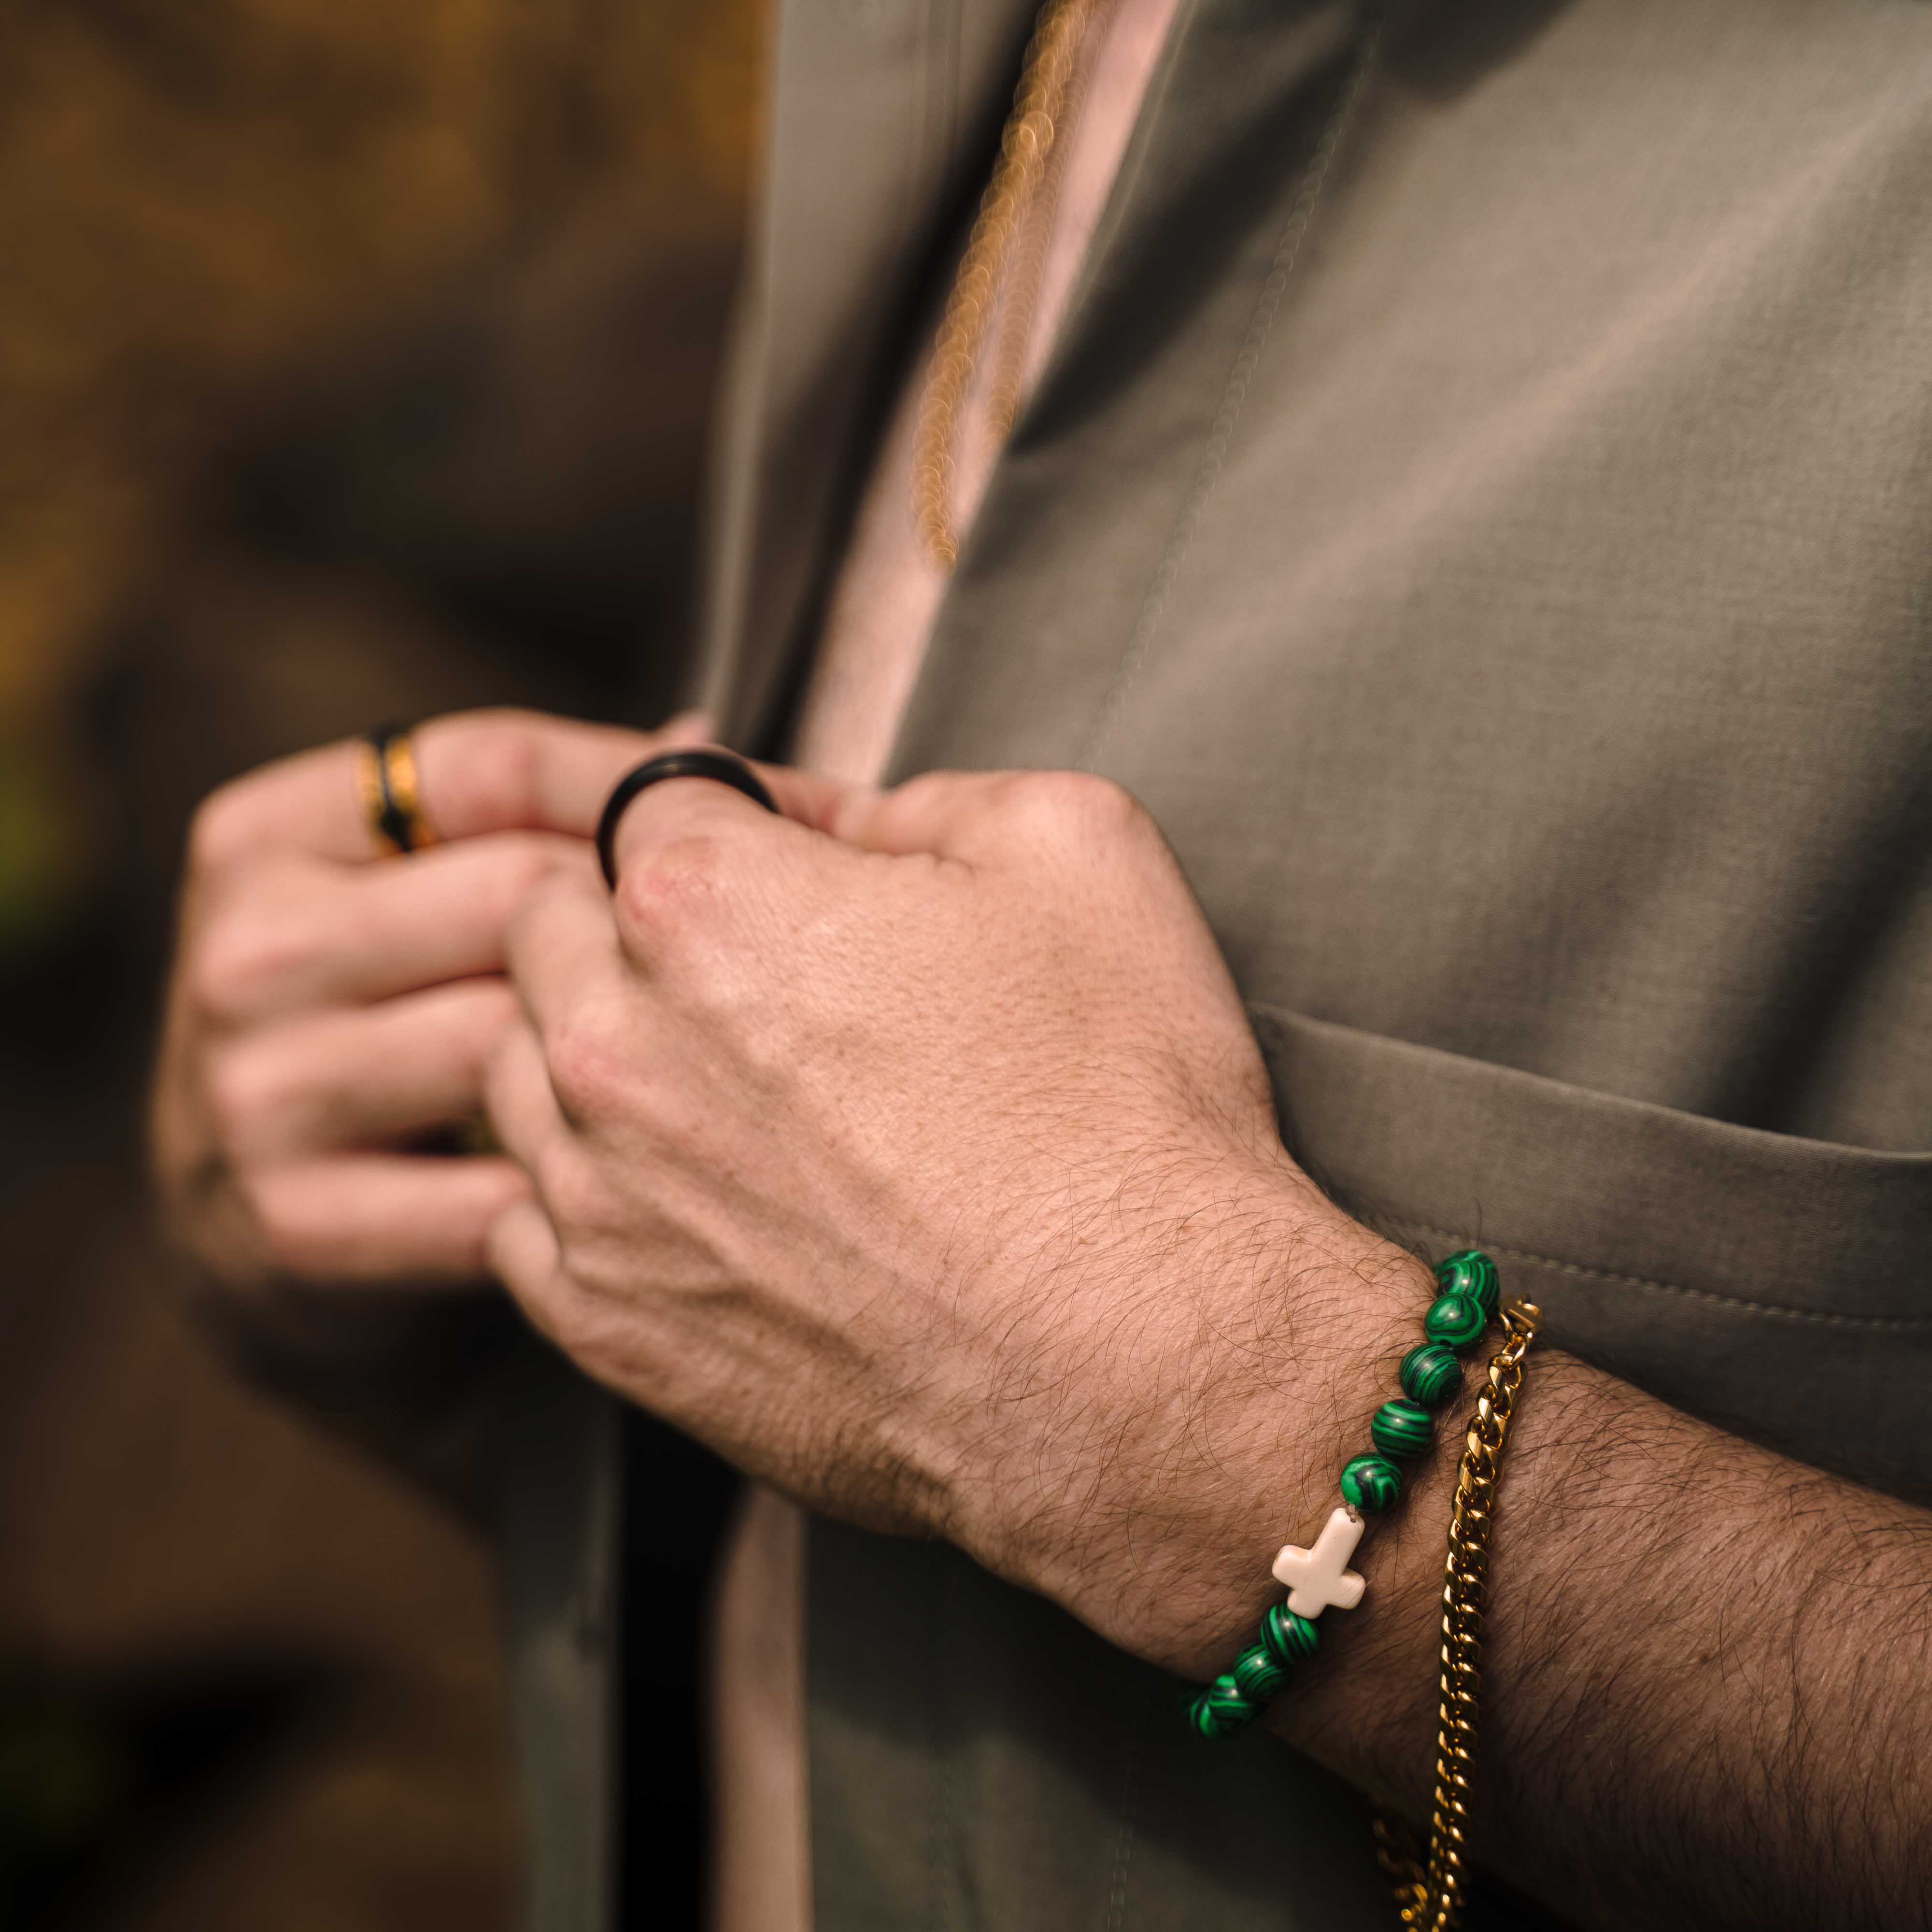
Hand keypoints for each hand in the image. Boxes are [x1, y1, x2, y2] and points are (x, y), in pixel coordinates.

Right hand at [152, 707, 706, 1299]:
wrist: (259, 1224)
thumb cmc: (391, 1018)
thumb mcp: (420, 889)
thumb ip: (537, 813)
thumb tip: (697, 745)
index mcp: (263, 836)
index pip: (490, 768)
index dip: (634, 784)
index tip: (738, 811)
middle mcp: (243, 951)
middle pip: (520, 896)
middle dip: (646, 921)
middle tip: (744, 954)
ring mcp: (257, 1087)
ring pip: (521, 1035)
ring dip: (630, 1054)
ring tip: (704, 1061)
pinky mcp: (296, 1215)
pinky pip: (506, 1184)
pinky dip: (590, 1185)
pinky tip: (643, 1178)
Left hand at [485, 764, 1412, 1668]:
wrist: (1141, 1362)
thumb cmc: (1119, 1116)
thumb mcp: (1072, 851)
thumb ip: (922, 798)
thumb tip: (849, 824)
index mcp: (708, 902)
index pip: (647, 804)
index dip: (726, 821)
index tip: (771, 862)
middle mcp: (617, 1042)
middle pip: (551, 932)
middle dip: (631, 926)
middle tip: (745, 970)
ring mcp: (600, 1196)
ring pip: (521, 1076)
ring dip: (599, 1059)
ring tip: (720, 1091)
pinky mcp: (612, 1327)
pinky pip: (531, 1226)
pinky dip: (592, 1197)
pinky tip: (688, 1200)